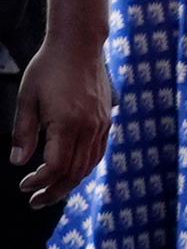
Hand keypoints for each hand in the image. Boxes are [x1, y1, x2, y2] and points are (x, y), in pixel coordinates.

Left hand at [10, 42, 105, 207]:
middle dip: (54, 191)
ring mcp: (100, 125)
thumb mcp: (26, 98)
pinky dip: (84, 168)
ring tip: (52, 192)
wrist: (80, 46)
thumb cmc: (48, 69)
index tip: (23, 186)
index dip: (39, 181)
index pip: (55, 166)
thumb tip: (18, 162)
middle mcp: (88, 128)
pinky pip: (97, 153)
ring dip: (69, 183)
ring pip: (88, 166)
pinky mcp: (105, 121)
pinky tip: (71, 171)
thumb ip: (23, 132)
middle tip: (36, 202)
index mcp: (67, 123)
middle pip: (74, 172)